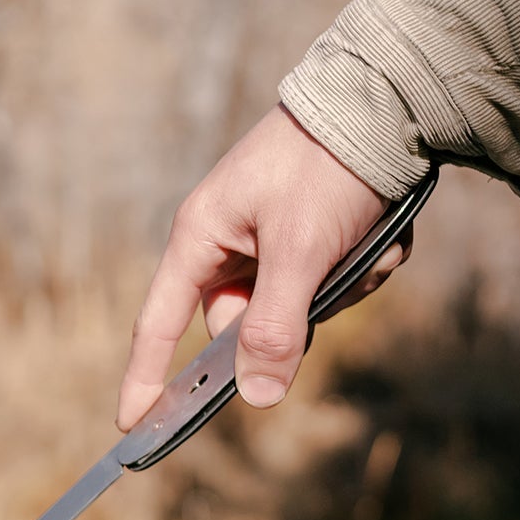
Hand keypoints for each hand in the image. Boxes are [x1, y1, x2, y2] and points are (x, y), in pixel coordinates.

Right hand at [118, 106, 403, 430]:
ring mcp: (270, 238)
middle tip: (334, 283)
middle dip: (300, 316)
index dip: (145, 376)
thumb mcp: (301, 252)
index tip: (132, 423)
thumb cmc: (327, 166)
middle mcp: (229, 240)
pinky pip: (332, 280)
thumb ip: (275, 328)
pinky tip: (379, 231)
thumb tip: (255, 397)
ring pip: (300, 306)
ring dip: (343, 286)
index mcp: (202, 236)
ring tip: (367, 243)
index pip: (159, 324)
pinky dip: (362, 265)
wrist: (387, 96)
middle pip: (248, 324)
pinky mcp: (310, 232)